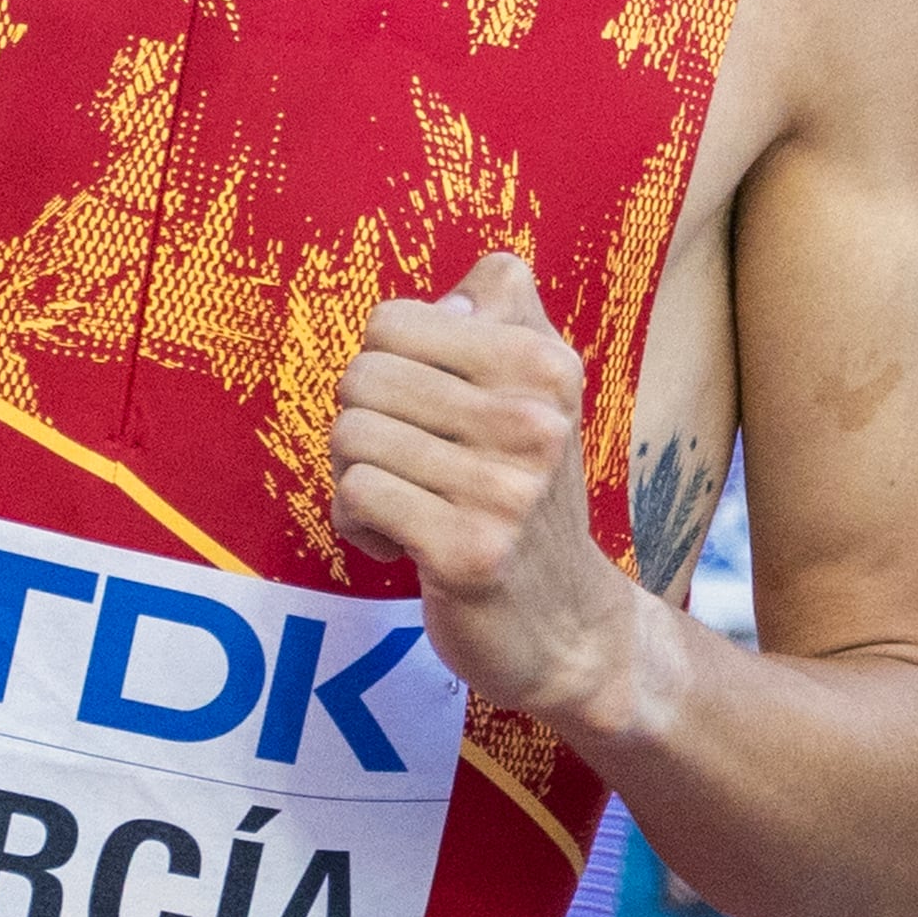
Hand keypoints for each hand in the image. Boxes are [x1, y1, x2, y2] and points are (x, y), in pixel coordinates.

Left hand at [329, 254, 630, 724]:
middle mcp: (534, 421)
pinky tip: (397, 543)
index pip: (393, 320)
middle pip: (363, 375)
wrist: (566, 622)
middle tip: (405, 463)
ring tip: (402, 501)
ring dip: (356, 475)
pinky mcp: (468, 552)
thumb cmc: (524, 492)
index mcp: (546, 365)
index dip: (385, 365)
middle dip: (363, 421)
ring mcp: (505, 490)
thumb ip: (502, 314)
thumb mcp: (538, 391)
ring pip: (351, 435)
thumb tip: (450, 294)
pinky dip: (356, 523)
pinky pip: (356, 496)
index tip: (423, 410)